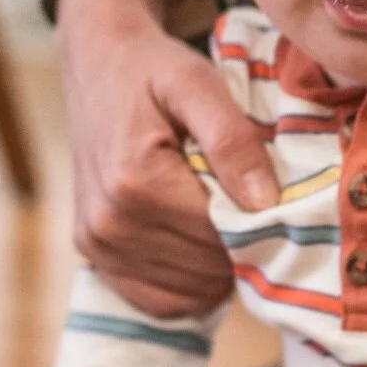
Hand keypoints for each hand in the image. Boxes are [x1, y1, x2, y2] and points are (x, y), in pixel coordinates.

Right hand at [55, 0, 278, 318]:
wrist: (97, 65)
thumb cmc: (152, 70)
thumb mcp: (198, 84)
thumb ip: (233, 139)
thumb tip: (266, 202)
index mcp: (135, 181)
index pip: (223, 236)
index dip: (259, 223)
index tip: (273, 198)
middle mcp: (109, 223)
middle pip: (208, 268)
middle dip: (240, 245)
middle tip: (250, 206)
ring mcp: (96, 245)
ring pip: (190, 291)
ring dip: (218, 267)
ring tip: (222, 219)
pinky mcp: (93, 255)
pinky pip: (159, 300)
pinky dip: (190, 284)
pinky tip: (201, 245)